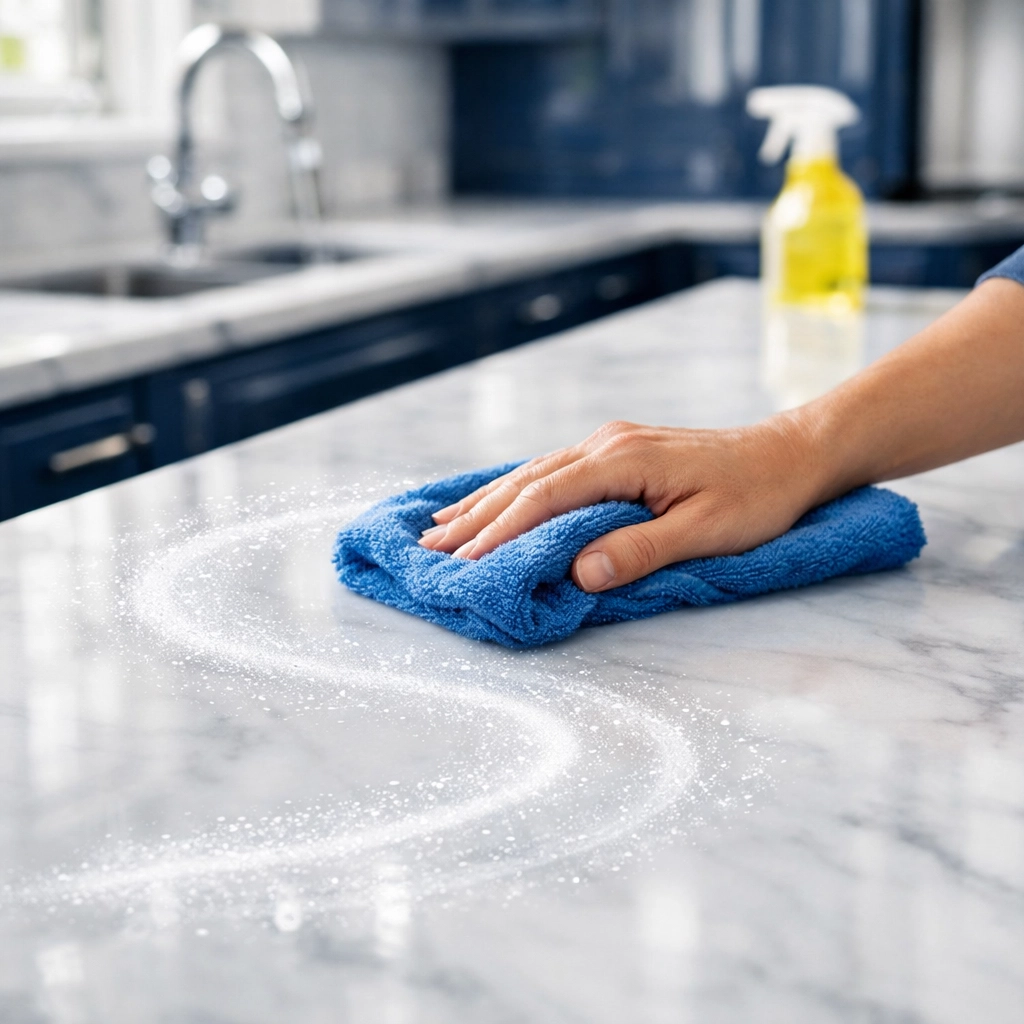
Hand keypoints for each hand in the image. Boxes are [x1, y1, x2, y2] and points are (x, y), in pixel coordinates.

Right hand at [417, 417, 824, 592]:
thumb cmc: (755, 496)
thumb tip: (580, 574)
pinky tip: (498, 500)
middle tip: (430, 548)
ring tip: (443, 526)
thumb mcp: (706, 532)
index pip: (544, 498)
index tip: (464, 563)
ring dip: (487, 501)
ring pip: (534, 472)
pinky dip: (516, 489)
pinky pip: (553, 470)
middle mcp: (606, 444)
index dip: (500, 532)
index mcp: (623, 460)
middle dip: (477, 517)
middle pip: (526, 481)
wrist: (788, 454)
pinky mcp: (618, 451)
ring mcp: (610, 444)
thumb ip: (642, 550)